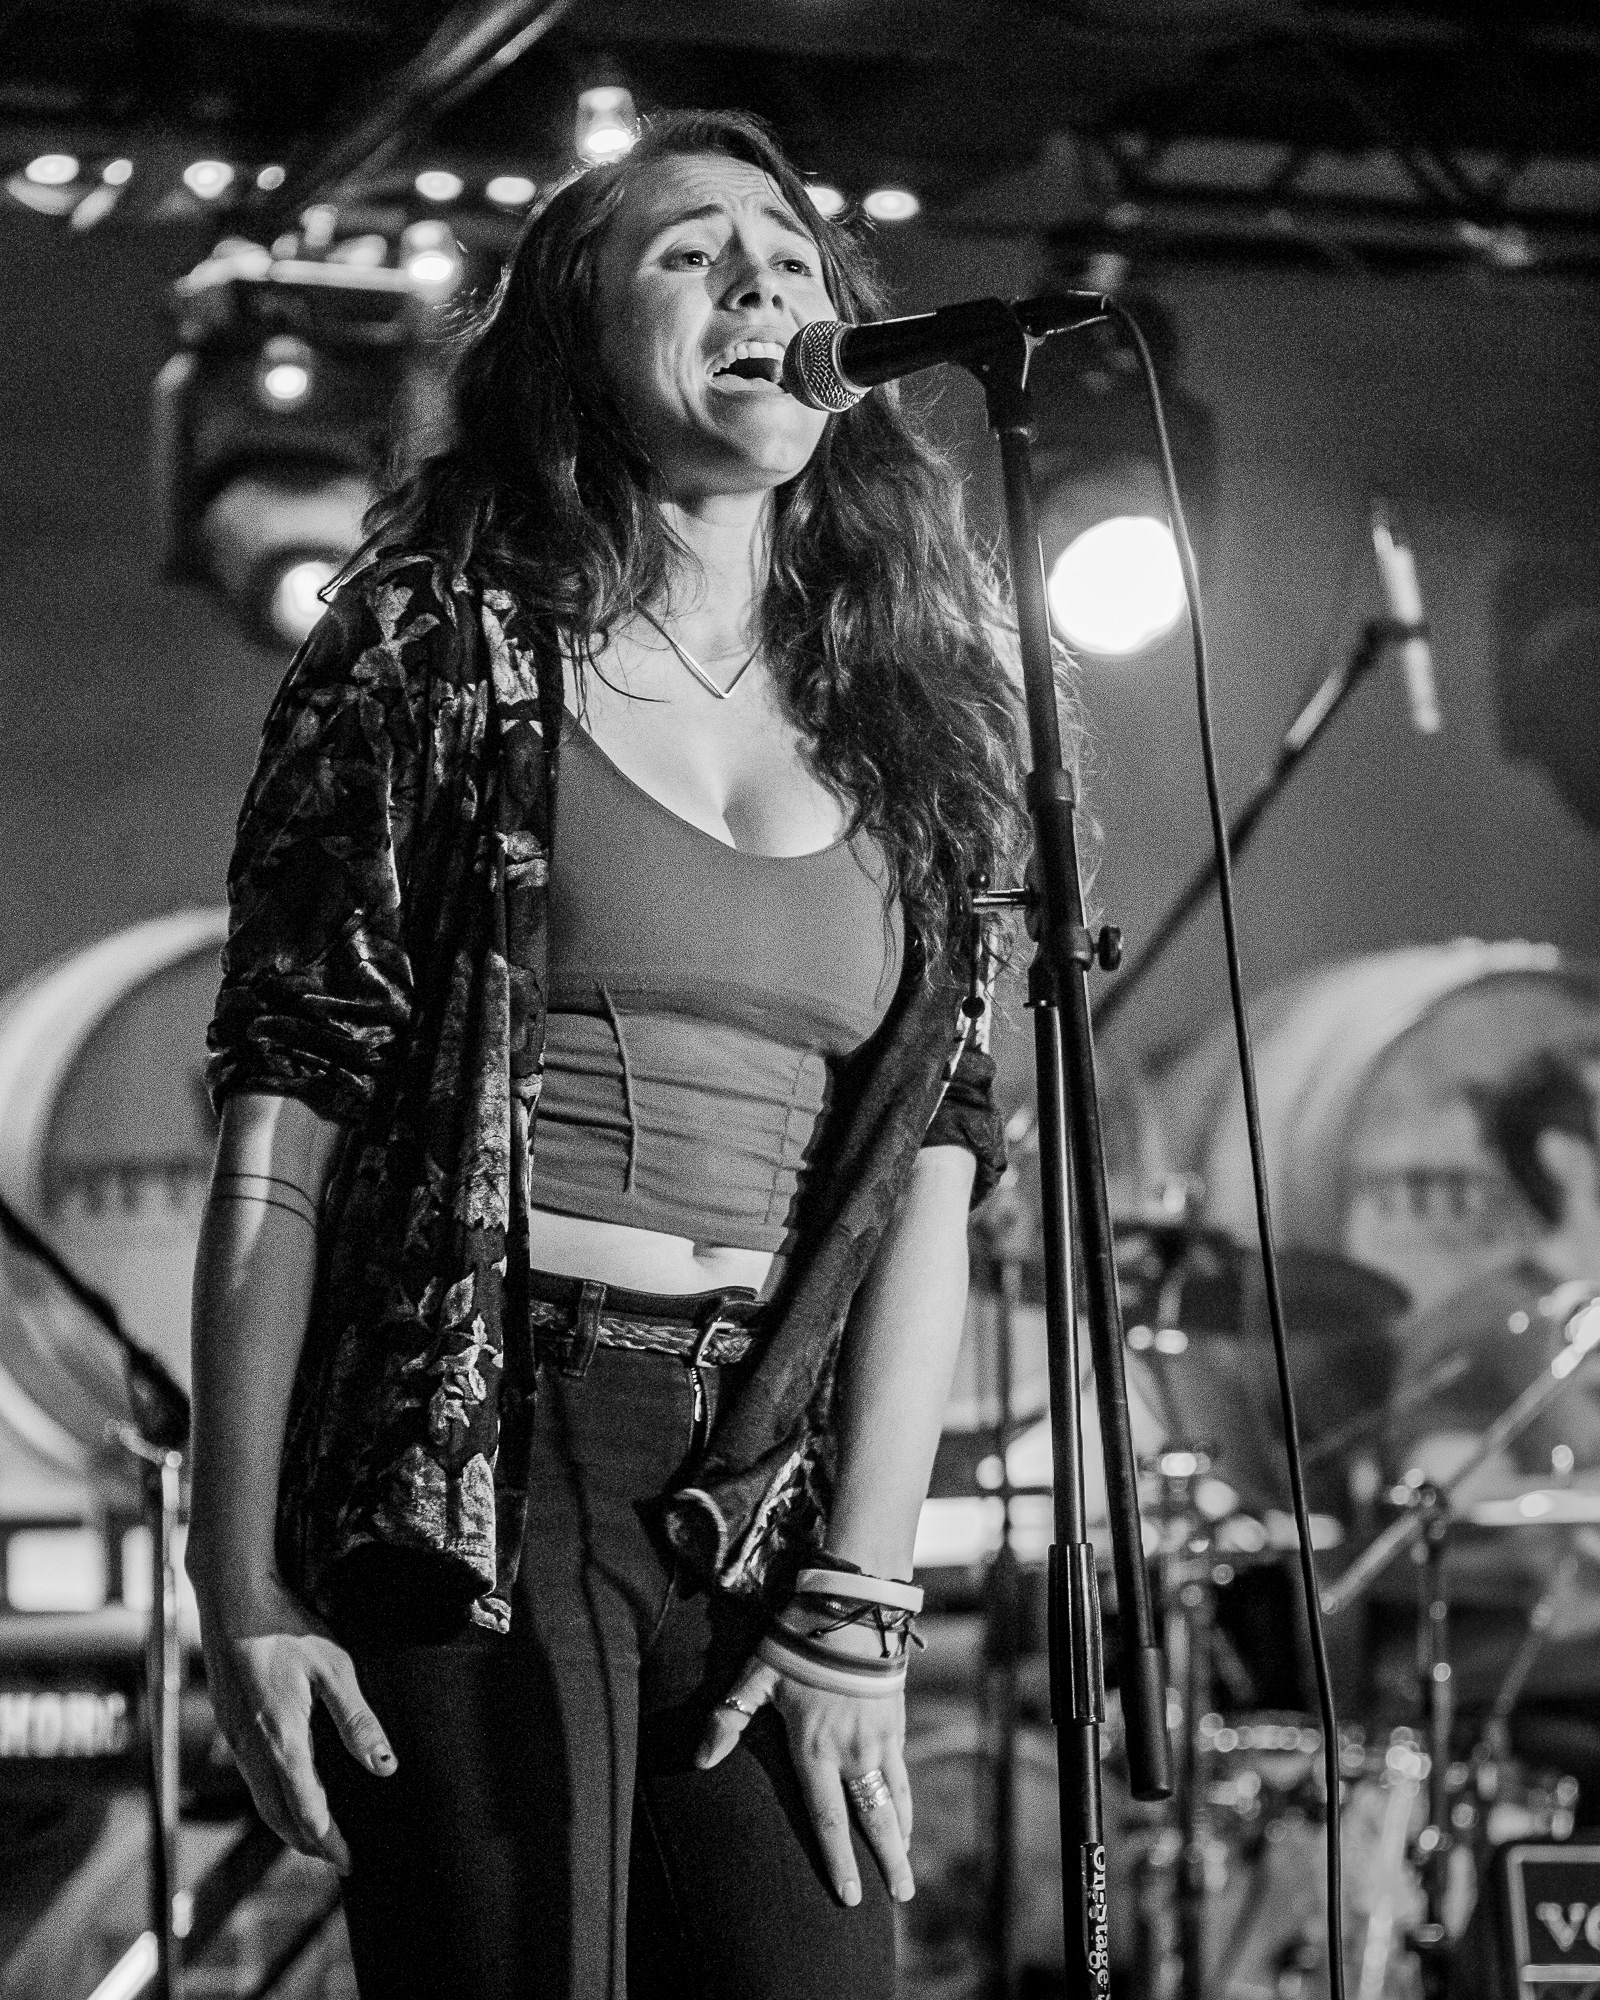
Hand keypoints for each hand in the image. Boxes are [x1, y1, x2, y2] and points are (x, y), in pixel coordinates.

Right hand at [193, 1570, 393, 1872]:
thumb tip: (385, 1768)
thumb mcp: (335, 1668)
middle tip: (335, 1859)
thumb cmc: (287, 1626)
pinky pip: (249, 1775)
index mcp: (282, 1740)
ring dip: (287, 1822)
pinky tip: (284, 1789)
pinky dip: (270, 1796)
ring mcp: (235, 1736)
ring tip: (314, 1835)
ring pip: (260, 1798)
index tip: (348, 1863)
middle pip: (278, 1815)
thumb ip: (358, 1721)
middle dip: (308, 1841)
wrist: (232, 1598)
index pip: (306, 1810)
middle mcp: (252, 1747)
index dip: (328, 1840)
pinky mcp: (228, 1721)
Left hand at [696, 1657, 914, 1906]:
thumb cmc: (798, 1643)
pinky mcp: (896, 1722)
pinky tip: (904, 1817)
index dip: (838, 1860)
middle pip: (873, 1818)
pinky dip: (905, 1802)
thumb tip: (699, 1760)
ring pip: (894, 1799)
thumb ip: (729, 1719)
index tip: (848, 1897)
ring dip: (901, 1836)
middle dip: (887, 1861)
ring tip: (904, 1867)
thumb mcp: (756, 1677)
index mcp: (814, 1749)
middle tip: (900, 1896)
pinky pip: (903, 1774)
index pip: (827, 1818)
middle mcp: (851, 1752)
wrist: (852, 1609)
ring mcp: (879, 1738)